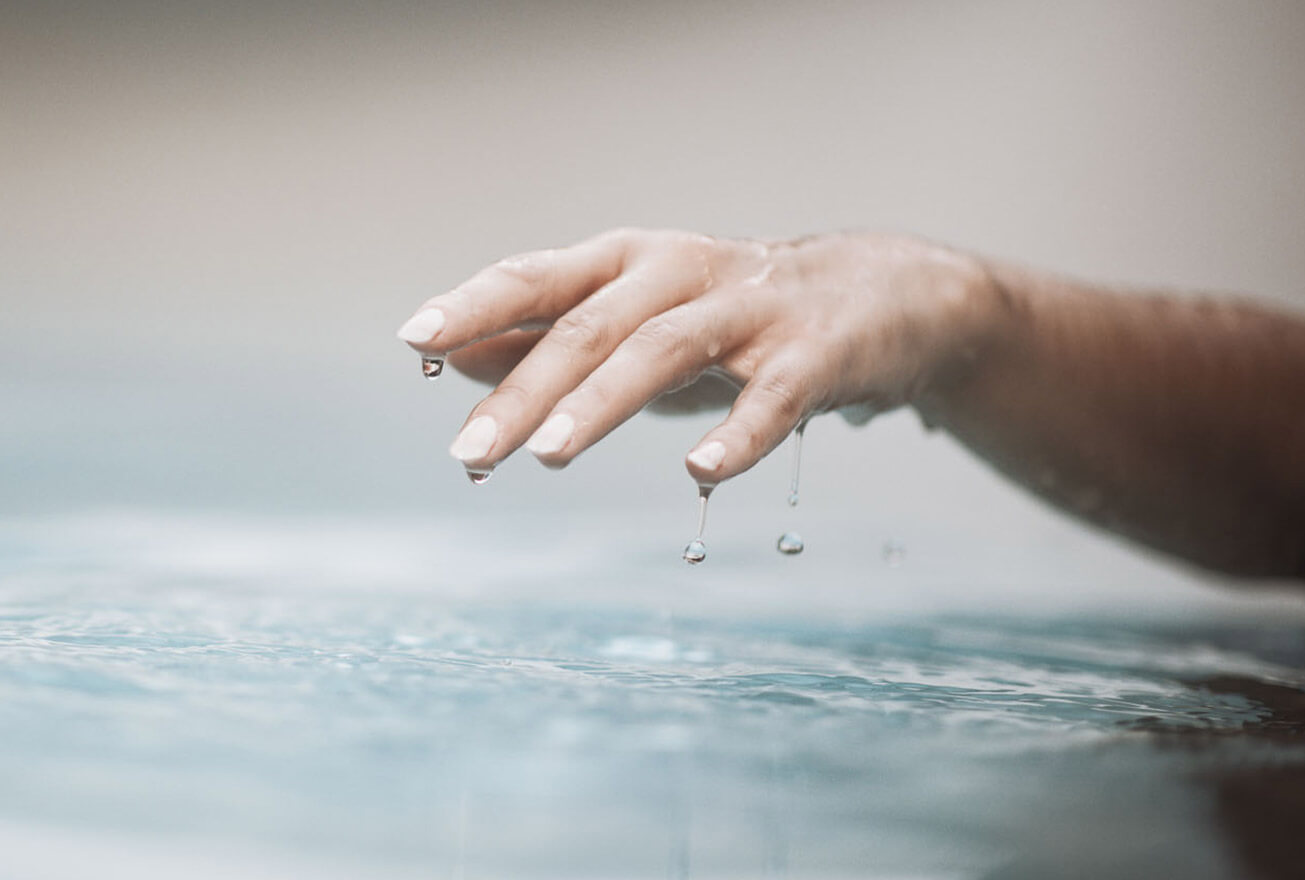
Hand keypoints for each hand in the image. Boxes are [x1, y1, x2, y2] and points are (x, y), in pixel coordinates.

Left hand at [396, 229, 1004, 484]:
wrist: (888, 296)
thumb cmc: (732, 315)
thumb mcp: (633, 318)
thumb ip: (546, 337)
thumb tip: (450, 357)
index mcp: (625, 264)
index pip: (535, 278)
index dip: (474, 306)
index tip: (415, 341)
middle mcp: (678, 273)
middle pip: (588, 327)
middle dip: (523, 390)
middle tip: (467, 454)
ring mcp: (749, 309)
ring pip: (663, 350)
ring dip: (600, 402)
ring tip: (548, 457)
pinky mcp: (816, 351)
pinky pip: (773, 394)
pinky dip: (737, 431)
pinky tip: (700, 473)